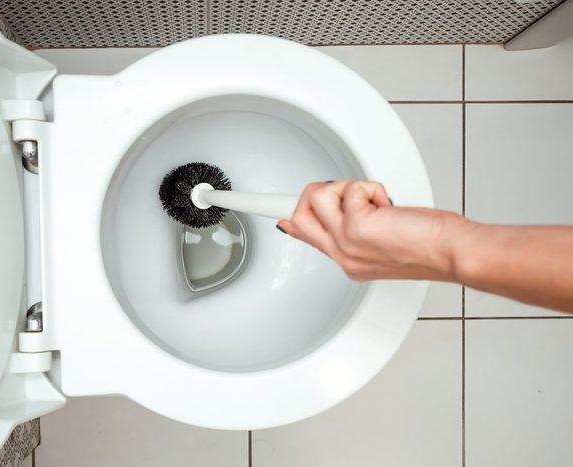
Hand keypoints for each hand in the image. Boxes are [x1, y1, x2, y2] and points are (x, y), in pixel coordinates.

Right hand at [277, 180, 466, 281]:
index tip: (255, 203)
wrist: (453, 254)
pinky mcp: (357, 226)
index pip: (301, 234)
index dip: (278, 214)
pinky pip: (350, 188)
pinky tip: (390, 206)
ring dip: (351, 187)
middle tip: (351, 195)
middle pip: (297, 212)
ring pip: (319, 193)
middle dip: (320, 192)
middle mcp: (342, 254)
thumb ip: (348, 228)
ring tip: (377, 202)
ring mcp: (346, 242)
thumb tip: (328, 212)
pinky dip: (372, 188)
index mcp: (345, 259)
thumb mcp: (381, 242)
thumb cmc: (428, 247)